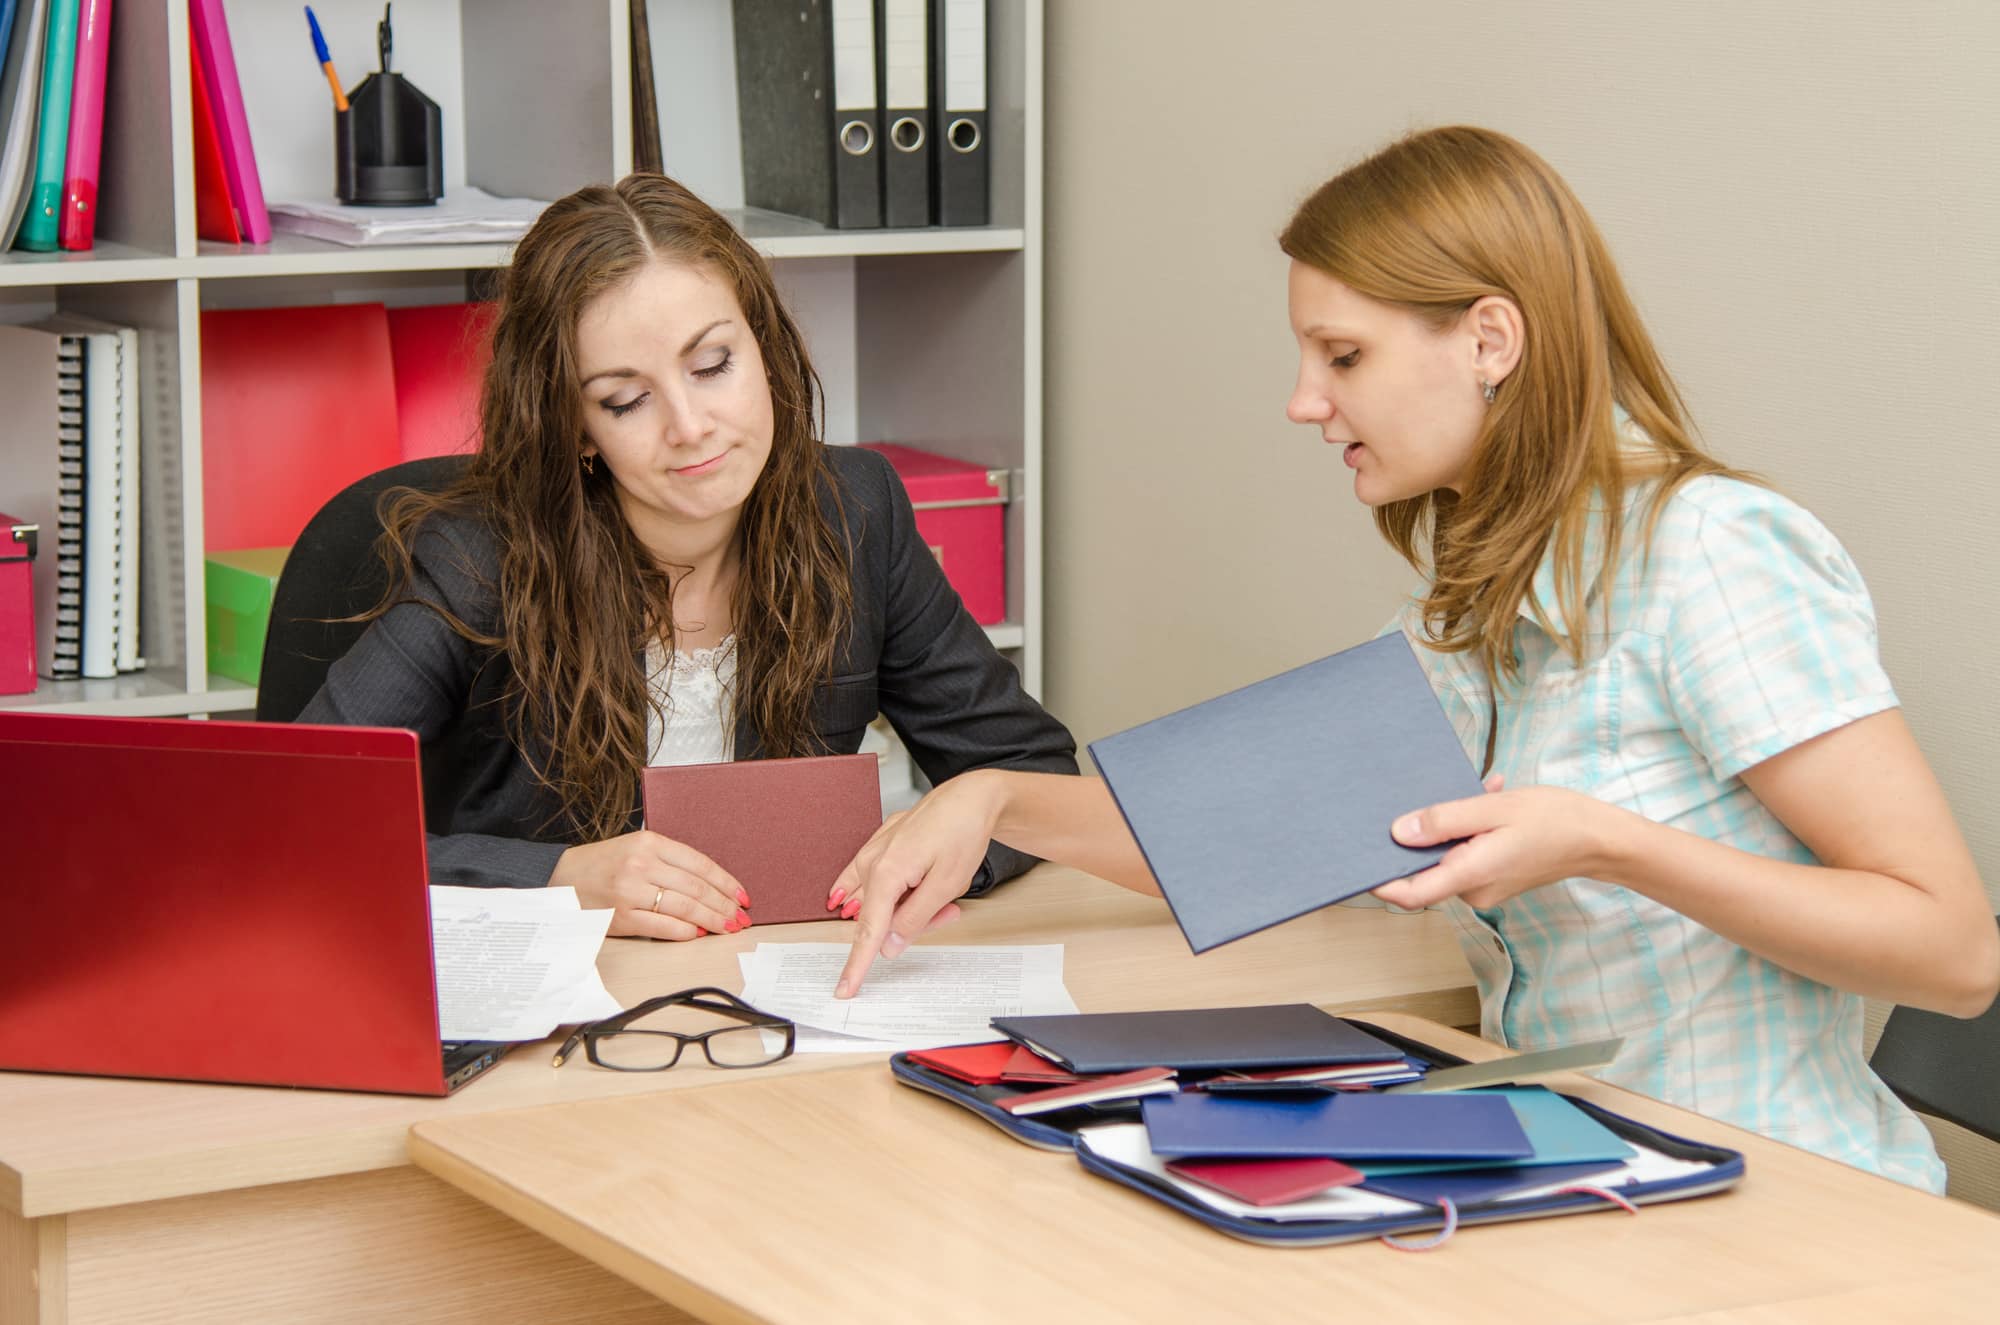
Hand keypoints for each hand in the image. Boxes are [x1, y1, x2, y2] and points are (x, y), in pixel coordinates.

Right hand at [549, 830, 750, 940]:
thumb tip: (710, 887)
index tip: (743, 896)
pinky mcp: (621, 917)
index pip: (700, 864)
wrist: (561, 879)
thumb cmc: (604, 864)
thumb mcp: (636, 848)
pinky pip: (663, 927)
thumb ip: (670, 861)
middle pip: (696, 888)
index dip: (726, 882)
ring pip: (684, 908)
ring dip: (711, 921)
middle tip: (741, 917)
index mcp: (649, 843)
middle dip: (724, 905)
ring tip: (727, 928)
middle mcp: (641, 865)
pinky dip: (685, 932)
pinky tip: (699, 934)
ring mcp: (630, 892)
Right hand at [832, 771, 1006, 996]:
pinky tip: (905, 887)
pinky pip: (877, 881)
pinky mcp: (880, 846)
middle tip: (948, 909)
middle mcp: (872, 861)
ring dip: (911, 905)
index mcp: (886, 873)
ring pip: (882, 901)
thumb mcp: (946, 885)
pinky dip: (897, 892)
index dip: (857, 965)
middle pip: (881, 917)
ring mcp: (874, 851)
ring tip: (943, 888)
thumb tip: (889, 946)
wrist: (971, 797)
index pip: (868, 932)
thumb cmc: (962, 833)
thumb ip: (914, 918)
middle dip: (913, 922)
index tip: (845, 989)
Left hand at [1373, 777, 1618, 910]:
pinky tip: (1490, 798)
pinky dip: (1472, 826)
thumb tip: (1399, 832)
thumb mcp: (1495, 809)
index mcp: (1471, 875)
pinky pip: (1468, 852)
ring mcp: (1484, 886)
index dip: (1380, 880)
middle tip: (1431, 794)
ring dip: (1454, 822)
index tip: (1356, 860)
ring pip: (1449, 854)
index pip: (1410, 893)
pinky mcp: (1494, 877)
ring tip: (1480, 791)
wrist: (1601, 839)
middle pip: (1427, 867)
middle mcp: (1473, 889)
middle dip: (1425, 830)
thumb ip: (1445, 821)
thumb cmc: (1554, 820)